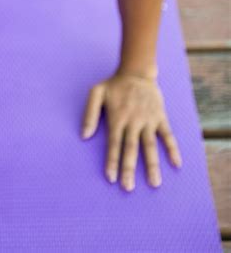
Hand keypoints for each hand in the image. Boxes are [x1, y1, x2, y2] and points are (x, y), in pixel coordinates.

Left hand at [81, 71, 181, 190]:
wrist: (137, 72)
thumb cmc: (114, 85)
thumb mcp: (96, 93)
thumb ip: (89, 114)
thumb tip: (83, 135)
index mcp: (117, 118)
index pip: (114, 144)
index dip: (112, 161)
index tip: (111, 178)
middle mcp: (133, 121)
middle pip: (131, 149)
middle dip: (129, 169)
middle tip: (128, 188)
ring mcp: (148, 120)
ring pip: (150, 146)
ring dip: (152, 165)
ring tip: (155, 183)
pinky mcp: (160, 117)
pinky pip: (168, 135)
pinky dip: (173, 149)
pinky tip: (176, 164)